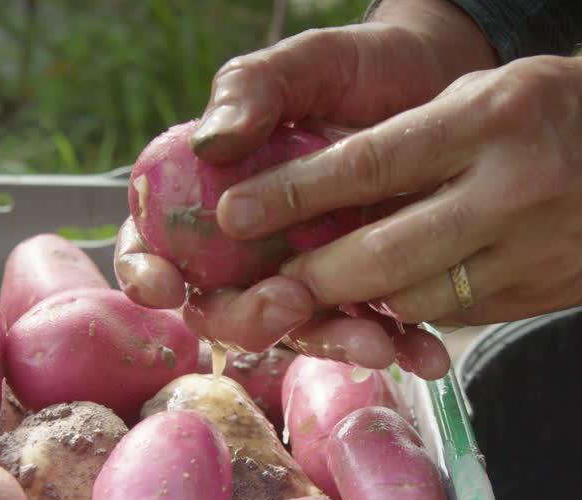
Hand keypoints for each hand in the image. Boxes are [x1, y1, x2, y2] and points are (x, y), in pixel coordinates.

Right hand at [114, 0, 495, 378]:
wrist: (436, 75)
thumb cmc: (355, 67)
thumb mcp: (303, 63)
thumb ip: (251, 91)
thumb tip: (211, 142)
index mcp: (209, 195)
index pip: (153, 245)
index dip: (145, 273)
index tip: (164, 287)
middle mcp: (251, 249)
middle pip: (222, 309)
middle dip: (248, 320)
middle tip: (289, 303)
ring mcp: (311, 273)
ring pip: (301, 329)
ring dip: (331, 344)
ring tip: (374, 345)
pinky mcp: (369, 287)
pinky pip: (373, 328)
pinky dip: (398, 345)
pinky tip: (424, 353)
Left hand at [215, 37, 581, 329]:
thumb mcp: (503, 90)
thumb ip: (426, 137)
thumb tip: (337, 187)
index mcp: (493, 117)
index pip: (371, 162)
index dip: (293, 195)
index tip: (233, 214)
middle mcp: (514, 189)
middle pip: (385, 253)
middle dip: (311, 280)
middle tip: (255, 292)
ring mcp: (538, 250)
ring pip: (419, 297)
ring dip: (359, 305)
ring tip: (308, 304)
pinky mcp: (550, 294)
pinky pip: (463, 313)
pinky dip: (417, 311)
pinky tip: (386, 306)